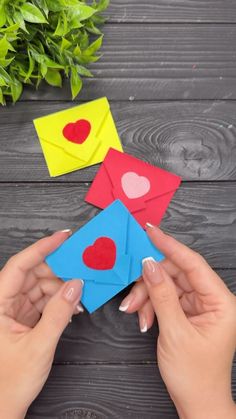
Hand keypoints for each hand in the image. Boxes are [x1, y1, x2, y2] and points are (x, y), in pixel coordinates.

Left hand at [0, 231, 83, 418]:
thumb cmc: (10, 383)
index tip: (63, 237)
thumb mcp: (39, 345)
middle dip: (58, 270)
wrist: (3, 408)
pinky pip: (43, 301)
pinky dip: (59, 301)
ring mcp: (13, 311)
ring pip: (40, 287)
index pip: (20, 266)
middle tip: (81, 265)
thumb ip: (59, 313)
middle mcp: (3, 303)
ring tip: (81, 290)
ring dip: (61, 287)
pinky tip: (72, 305)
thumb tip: (75, 285)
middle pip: (33, 274)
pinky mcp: (22, 320)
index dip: (42, 248)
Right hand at [120, 226, 235, 418]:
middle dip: (151, 282)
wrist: (197, 402)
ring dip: (148, 297)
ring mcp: (199, 306)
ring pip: (167, 286)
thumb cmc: (195, 374)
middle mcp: (211, 300)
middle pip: (176, 274)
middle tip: (132, 291)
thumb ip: (161, 295)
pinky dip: (151, 306)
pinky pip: (165, 298)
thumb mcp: (175, 331)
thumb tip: (149, 265)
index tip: (151, 232)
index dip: (170, 246)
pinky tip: (143, 319)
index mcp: (220, 302)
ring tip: (135, 312)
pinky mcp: (187, 312)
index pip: (193, 264)